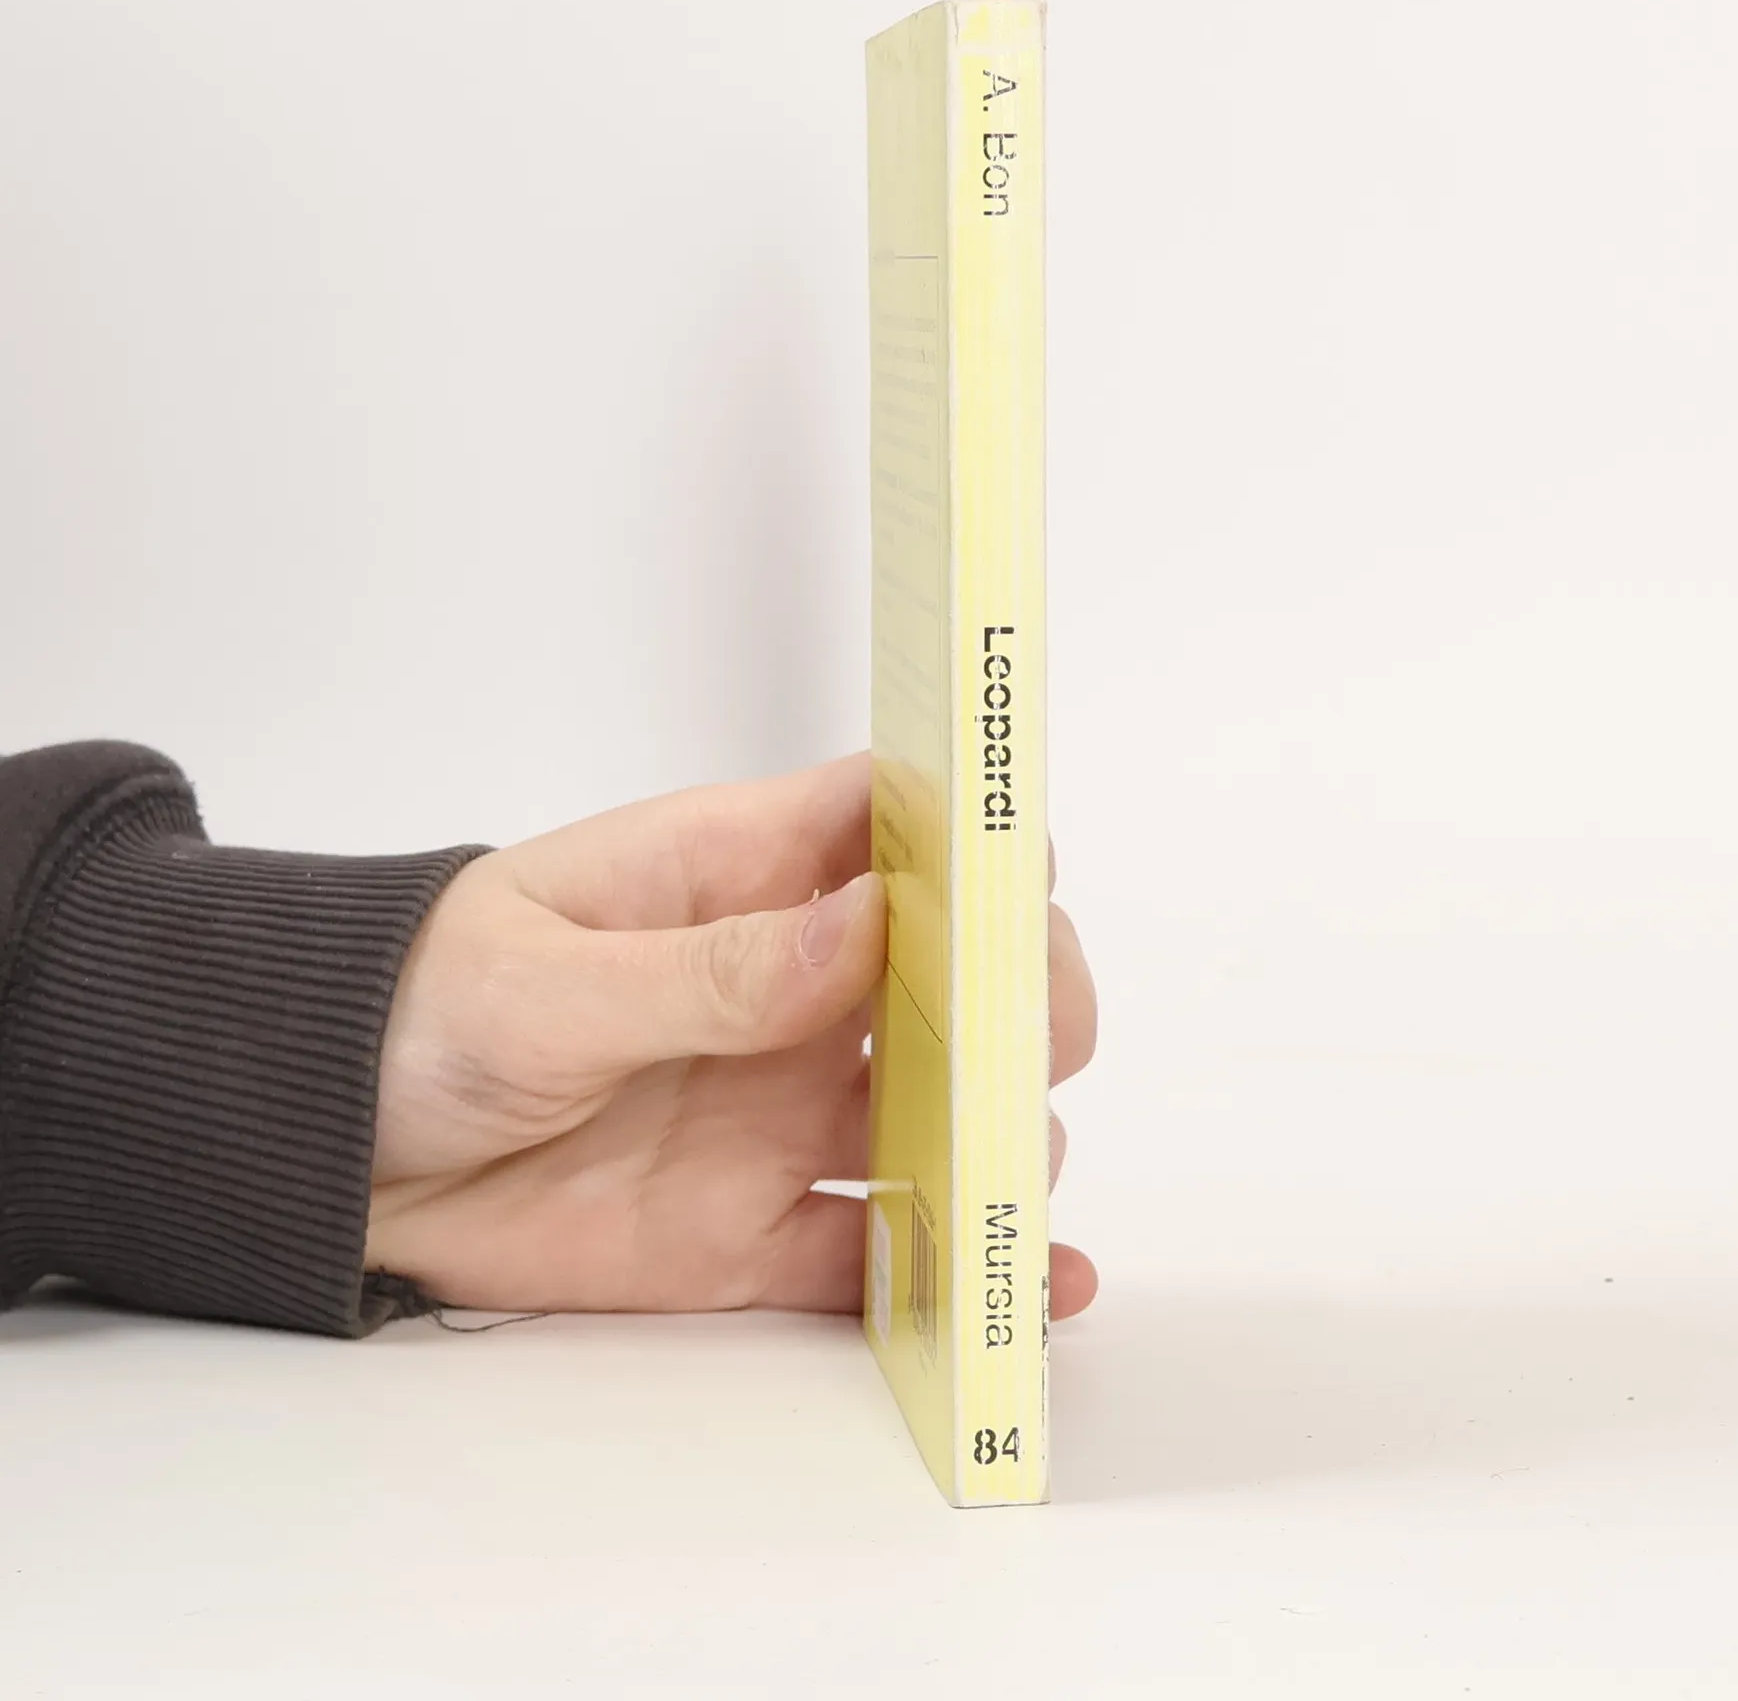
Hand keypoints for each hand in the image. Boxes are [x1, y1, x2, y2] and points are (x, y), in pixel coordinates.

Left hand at [364, 754, 1097, 1317]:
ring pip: (947, 1112)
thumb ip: (709, 969)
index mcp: (742, 880)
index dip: (977, 841)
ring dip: (1004, 1138)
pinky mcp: (759, 1227)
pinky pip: (884, 1251)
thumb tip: (870, 922)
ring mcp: (786, 1110)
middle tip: (1036, 1048)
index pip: (897, 826)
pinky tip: (1028, 1286)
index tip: (1022, 889)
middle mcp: (793, 992)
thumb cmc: (414, 1009)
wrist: (326, 1160)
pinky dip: (963, 1267)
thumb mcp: (548, 982)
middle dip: (1025, 1001)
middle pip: (960, 973)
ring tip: (1014, 1182)